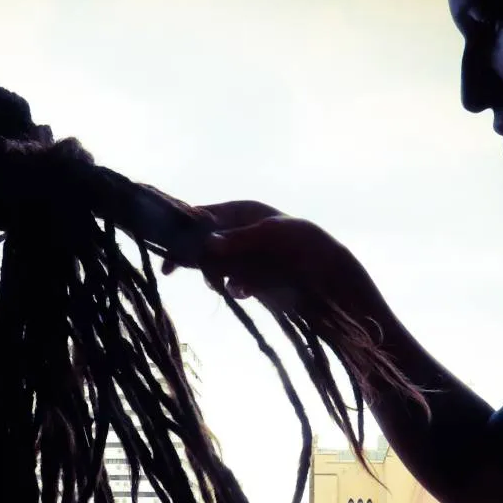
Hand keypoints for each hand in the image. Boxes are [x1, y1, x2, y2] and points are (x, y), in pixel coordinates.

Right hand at [169, 200, 381, 316]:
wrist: (332, 273)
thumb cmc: (305, 243)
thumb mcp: (271, 235)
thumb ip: (239, 239)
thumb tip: (207, 243)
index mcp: (242, 210)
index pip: (201, 216)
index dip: (184, 232)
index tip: (170, 253)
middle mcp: (239, 230)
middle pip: (203, 243)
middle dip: (202, 260)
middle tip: (205, 276)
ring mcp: (245, 253)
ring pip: (215, 265)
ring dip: (218, 277)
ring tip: (234, 285)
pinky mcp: (253, 275)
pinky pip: (231, 281)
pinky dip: (234, 287)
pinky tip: (245, 292)